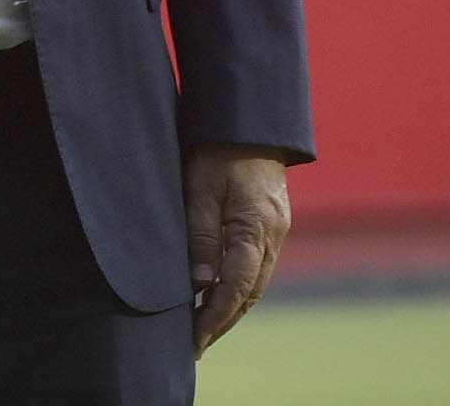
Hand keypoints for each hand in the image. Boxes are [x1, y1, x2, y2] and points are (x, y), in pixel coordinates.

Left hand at [186, 143, 292, 352]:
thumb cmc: (216, 150)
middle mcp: (272, 236)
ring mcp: (275, 233)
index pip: (236, 286)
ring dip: (231, 309)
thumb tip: (200, 283)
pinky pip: (255, 268)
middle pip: (248, 292)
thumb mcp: (198, 187)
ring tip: (203, 331)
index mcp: (255, 227)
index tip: (195, 338)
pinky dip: (238, 289)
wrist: (249, 124)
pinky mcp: (270, 227)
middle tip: (195, 345)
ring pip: (254, 284)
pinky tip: (219, 298)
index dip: (215, 316)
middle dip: (222, 322)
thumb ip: (200, 234)